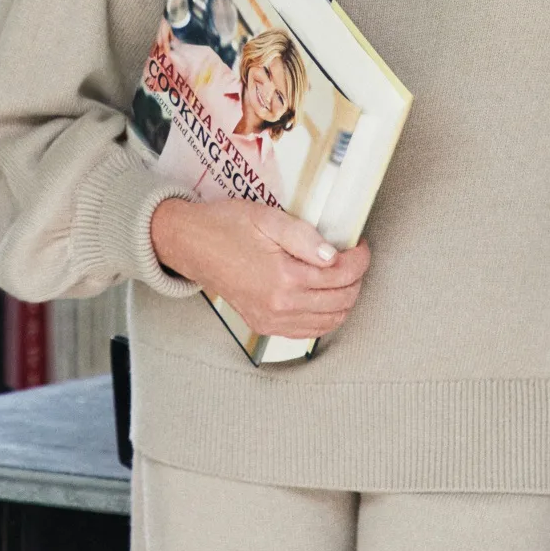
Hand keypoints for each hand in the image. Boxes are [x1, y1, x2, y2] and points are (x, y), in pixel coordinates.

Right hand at [150, 198, 370, 338]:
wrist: (190, 244)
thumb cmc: (224, 227)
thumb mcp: (267, 218)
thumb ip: (304, 237)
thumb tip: (333, 255)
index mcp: (283, 277)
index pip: (341, 274)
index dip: (359, 258)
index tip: (359, 246)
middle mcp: (279, 305)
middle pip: (341, 300)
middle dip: (356, 278)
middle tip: (353, 257)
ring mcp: (271, 320)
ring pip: (329, 321)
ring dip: (344, 298)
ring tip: (342, 275)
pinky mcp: (265, 325)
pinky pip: (308, 331)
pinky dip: (325, 317)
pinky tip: (325, 297)